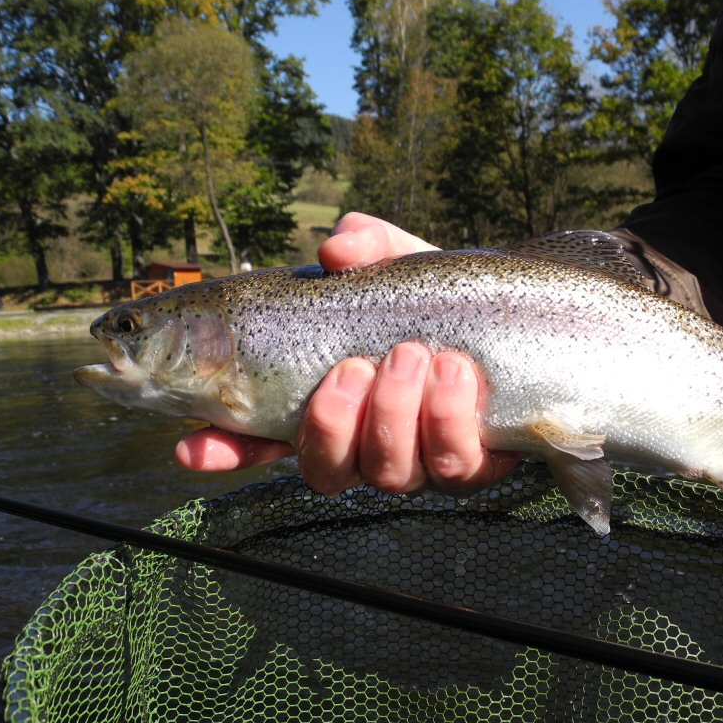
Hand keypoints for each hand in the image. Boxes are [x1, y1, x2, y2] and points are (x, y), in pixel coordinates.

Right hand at [175, 213, 518, 495]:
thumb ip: (367, 248)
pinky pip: (456, 466)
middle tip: (354, 368)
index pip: (263, 442)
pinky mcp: (476, 466)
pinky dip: (450, 417)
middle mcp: (369, 444)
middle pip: (327, 470)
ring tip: (410, 356)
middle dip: (334, 424)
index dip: (226, 452)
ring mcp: (421, 462)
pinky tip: (455, 372)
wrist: (531, 319)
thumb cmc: (447, 298)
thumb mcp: (402, 262)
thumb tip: (336, 249)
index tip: (190, 450)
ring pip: (390, 473)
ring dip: (394, 415)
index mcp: (331, 402)